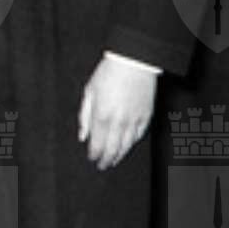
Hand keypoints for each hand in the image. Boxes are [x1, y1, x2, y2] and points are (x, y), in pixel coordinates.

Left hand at [77, 54, 155, 169]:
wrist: (134, 61)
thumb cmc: (108, 73)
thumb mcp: (89, 91)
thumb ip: (84, 116)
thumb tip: (82, 136)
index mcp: (102, 116)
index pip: (97, 144)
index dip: (94, 154)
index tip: (92, 159)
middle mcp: (119, 122)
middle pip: (112, 149)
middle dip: (106, 159)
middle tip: (102, 166)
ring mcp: (134, 120)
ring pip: (127, 145)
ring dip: (119, 155)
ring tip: (113, 161)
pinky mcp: (146, 116)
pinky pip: (139, 135)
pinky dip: (132, 143)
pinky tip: (127, 147)